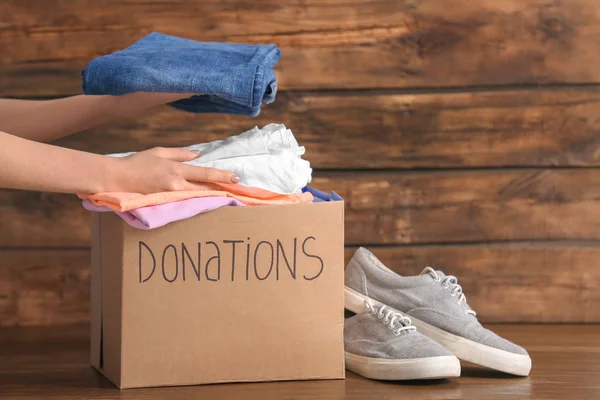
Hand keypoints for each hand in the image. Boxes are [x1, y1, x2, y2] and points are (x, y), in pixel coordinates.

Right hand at [114, 147, 238, 193]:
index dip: (221, 176)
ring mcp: (170, 196)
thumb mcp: (159, 152)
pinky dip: (196, 201)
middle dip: (221, 189)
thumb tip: (197, 155)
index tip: (235, 178)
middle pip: (204, 188)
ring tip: (226, 196)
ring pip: (196, 197)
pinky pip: (184, 203)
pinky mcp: (164, 204)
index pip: (204, 174)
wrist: (117, 178)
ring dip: (211, 196)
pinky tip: (205, 202)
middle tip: (237, 190)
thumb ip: (180, 154)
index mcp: (176, 169)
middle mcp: (176, 184)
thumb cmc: (137, 163)